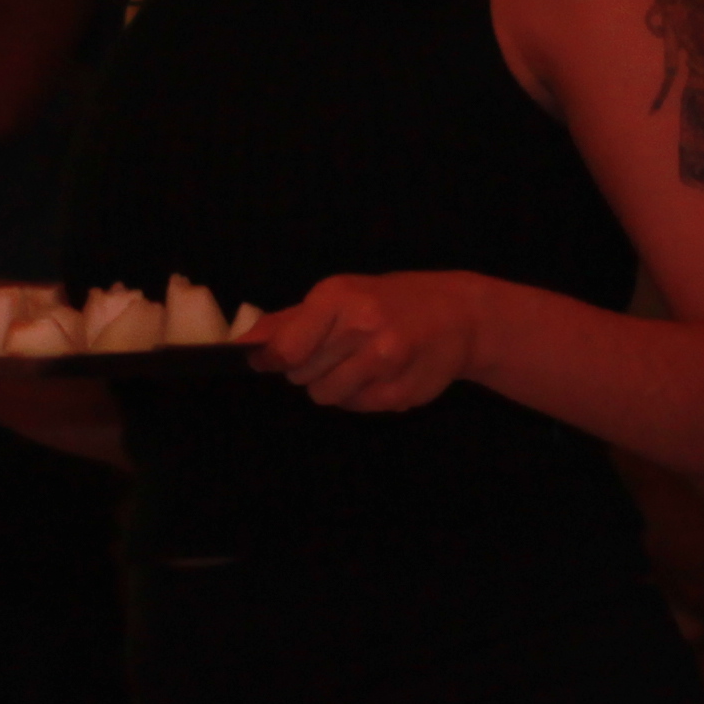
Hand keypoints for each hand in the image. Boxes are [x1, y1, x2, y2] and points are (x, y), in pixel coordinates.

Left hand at [254, 274, 492, 415]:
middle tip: (338, 349)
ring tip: (360, 362)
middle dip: (310, 366)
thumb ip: (290, 321)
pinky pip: (355, 407)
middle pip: (301, 375)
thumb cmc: (391, 300)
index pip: (285, 348)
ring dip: (334, 384)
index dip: (272, 360)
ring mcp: (384, 362)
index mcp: (339, 297)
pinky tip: (382, 374)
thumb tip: (243, 347)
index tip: (272, 360)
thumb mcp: (341, 295)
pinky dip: (361, 395)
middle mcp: (362, 327)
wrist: (460, 314)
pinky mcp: (400, 393)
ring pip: (325, 395)